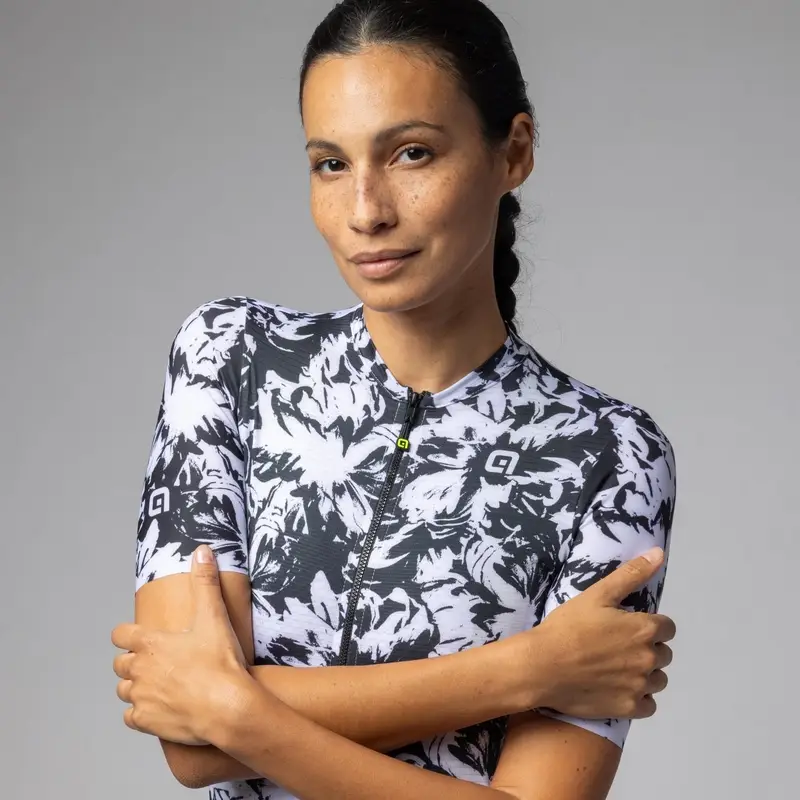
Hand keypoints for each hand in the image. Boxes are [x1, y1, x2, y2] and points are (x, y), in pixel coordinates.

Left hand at [111, 545, 253, 744]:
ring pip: (123, 690)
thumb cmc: (220, 662)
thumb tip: (201, 550)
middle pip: (120, 664)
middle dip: (132, 661)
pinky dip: (140, 712)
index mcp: (149, 643)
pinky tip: (156, 708)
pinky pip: (131, 717)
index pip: (120, 634)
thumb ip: (205, 582)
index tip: (136, 636)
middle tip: (154, 660)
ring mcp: (140, 698)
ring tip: (155, 684)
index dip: (126, 634)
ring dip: (135, 686)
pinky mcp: (146, 722)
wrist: (227, 708)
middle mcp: (138, 670)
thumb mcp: (214, 617)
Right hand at [525, 547, 675, 719]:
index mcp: (644, 630)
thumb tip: (659, 553)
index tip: (625, 627)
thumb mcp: (597, 594)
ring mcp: (640, 686)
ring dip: (644, 673)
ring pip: (657, 679)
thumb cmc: (568, 627)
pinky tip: (617, 687)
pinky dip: (638, 697)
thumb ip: (631, 574)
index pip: (667, 628)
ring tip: (615, 667)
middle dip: (646, 648)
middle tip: (615, 646)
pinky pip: (648, 704)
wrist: (542, 666)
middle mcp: (648, 659)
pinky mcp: (629, 708)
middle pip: (663, 653)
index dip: (648, 625)